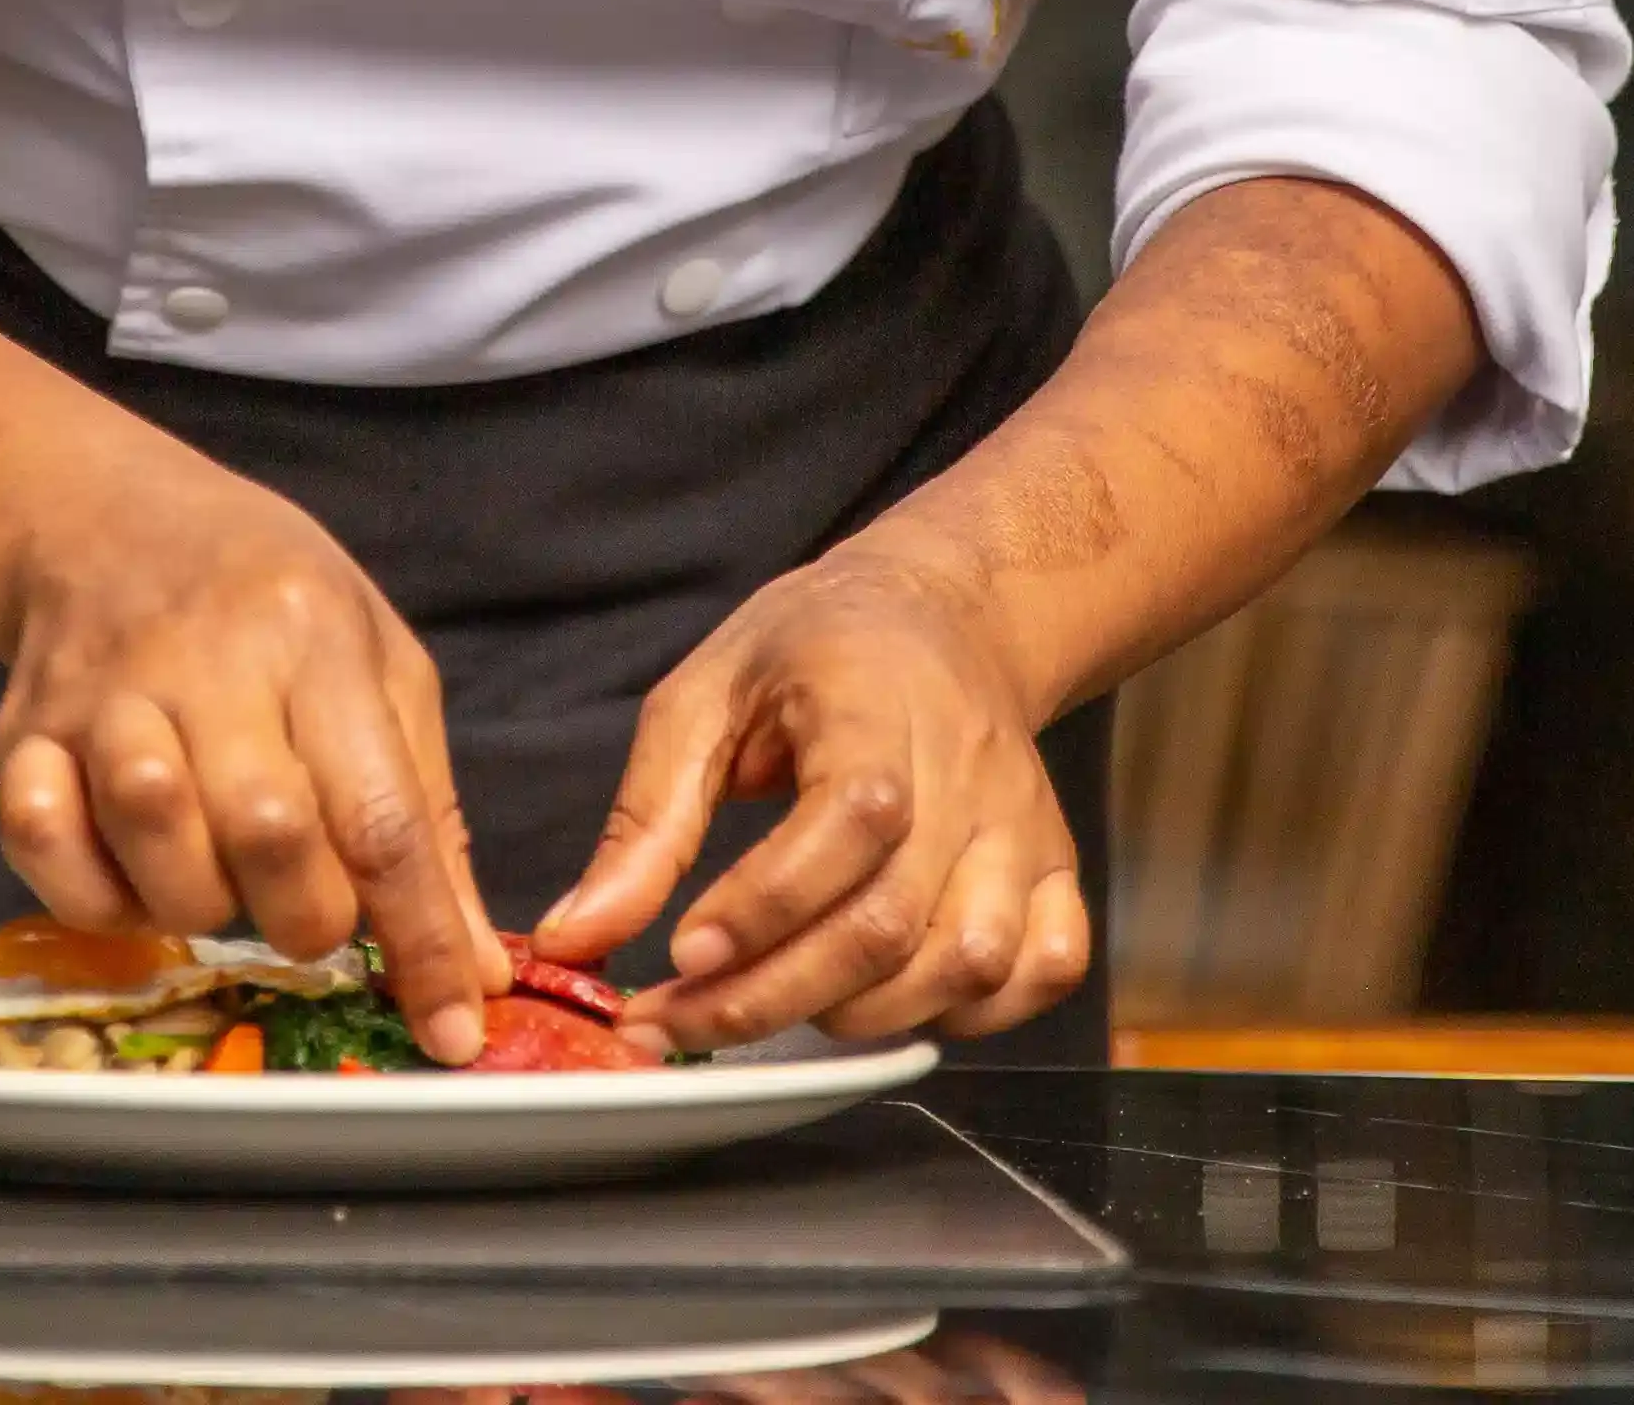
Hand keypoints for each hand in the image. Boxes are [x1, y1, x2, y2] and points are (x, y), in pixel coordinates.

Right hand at [0, 424, 514, 1062]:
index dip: (422, 941)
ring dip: (201, 902)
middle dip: (307, 918)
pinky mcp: (21, 732)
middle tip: (309, 910)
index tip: (452, 1033)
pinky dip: (95, 897)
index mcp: (314, 637)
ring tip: (220, 873)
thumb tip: (475, 972)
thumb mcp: (378, 668)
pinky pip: (45, 848)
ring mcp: (103, 692)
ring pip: (156, 839)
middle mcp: (206, 657)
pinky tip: (132, 873)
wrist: (106, 521)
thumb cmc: (268, 604)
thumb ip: (426, 817)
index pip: (381, 815)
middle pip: (269, 831)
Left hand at [526, 536, 1089, 1054]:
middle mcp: (970, 774)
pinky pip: (1041, 970)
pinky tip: (892, 998)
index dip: (763, 908)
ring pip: (969, 963)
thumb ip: (646, 818)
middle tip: (683, 1017)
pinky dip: (973, 1013)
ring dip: (862, 1014)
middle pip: (892, 922)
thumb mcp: (705, 696)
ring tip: (778, 996)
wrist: (942, 617)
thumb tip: (578, 933)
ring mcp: (1024, 828)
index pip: (847, 825)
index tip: (679, 954)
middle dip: (774, 994)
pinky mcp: (1055, 867)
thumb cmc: (813, 653)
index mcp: (878, 708)